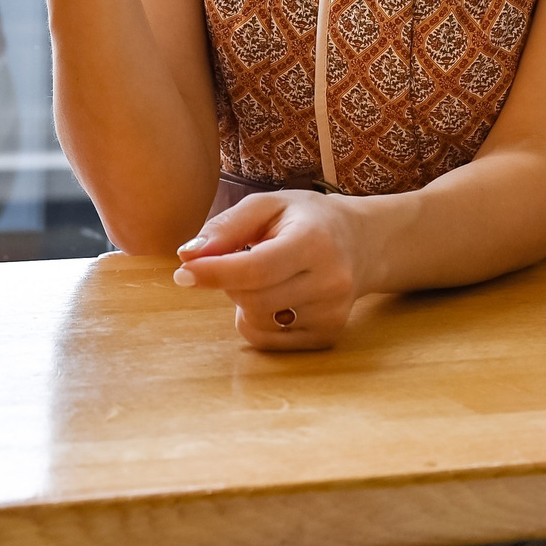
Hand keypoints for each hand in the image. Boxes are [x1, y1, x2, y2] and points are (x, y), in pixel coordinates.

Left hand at [171, 190, 373, 350]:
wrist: (362, 243)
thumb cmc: (306, 219)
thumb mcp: (267, 205)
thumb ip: (227, 227)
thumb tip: (188, 255)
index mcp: (314, 242)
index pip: (255, 269)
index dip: (213, 273)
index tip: (183, 271)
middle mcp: (330, 282)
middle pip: (252, 300)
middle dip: (229, 282)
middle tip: (237, 260)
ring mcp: (332, 314)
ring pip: (257, 322)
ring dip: (243, 301)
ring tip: (265, 275)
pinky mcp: (328, 336)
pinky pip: (268, 340)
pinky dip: (257, 320)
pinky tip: (275, 296)